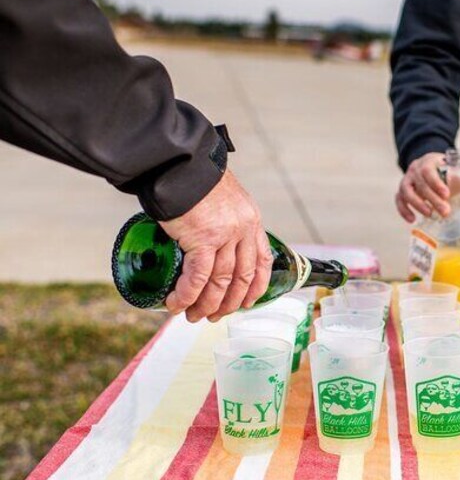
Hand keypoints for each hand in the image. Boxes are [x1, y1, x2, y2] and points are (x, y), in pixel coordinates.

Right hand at [159, 170, 273, 321]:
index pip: (263, 261)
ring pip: (220, 282)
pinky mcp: (202, 239)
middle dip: (228, 302)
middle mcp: (243, 230)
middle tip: (214, 316)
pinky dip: (187, 295)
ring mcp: (225, 236)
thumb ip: (224, 220)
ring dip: (205, 304)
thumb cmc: (195, 179)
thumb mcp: (223, 199)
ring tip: (192, 316)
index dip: (256, 287)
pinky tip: (177, 304)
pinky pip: (197, 277)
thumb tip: (208, 241)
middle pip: (242, 278)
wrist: (180, 163)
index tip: (246, 302)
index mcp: (251, 221)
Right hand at [395, 152, 459, 222]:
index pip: (429, 171)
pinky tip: (412, 220)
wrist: (429, 168)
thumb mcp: (456, 174)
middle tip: (445, 211)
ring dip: (418, 204)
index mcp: (429, 162)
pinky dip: (404, 210)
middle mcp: (415, 170)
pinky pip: (398, 200)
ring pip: (407, 192)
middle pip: (421, 184)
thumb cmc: (445, 173)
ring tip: (429, 214)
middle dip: (432, 199)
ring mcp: (407, 180)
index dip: (436, 183)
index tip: (447, 194)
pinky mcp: (401, 191)